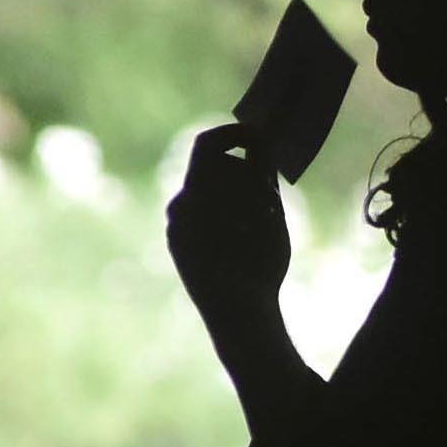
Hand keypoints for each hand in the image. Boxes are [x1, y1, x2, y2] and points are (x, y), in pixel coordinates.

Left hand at [167, 124, 290, 328]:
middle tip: (269, 184)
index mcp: (198, 190)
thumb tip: (260, 145)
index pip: (209, 143)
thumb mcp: (270, 213)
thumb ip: (261, 175)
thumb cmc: (259, 261)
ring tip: (259, 217)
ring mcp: (176, 226)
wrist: (237, 313)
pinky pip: (199, 216)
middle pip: (210, 168)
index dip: (235, 133)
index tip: (259, 137)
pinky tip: (242, 238)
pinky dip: (222, 215)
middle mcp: (179, 203)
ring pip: (205, 193)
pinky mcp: (177, 245)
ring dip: (232, 193)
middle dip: (239, 168)